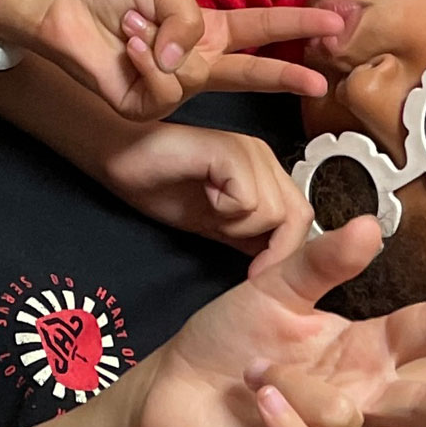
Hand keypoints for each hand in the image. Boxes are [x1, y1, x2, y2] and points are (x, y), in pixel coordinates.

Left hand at [6, 0, 343, 118]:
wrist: (61, 6)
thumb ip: (189, 20)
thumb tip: (190, 64)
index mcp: (206, 31)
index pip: (261, 30)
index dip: (297, 27)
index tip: (334, 23)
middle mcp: (196, 64)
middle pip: (253, 74)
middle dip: (287, 75)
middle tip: (321, 81)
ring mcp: (175, 89)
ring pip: (190, 76)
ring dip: (158, 41)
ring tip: (129, 25)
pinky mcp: (148, 107)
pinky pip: (161, 88)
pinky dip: (141, 60)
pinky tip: (123, 46)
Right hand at [98, 124, 312, 262]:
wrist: (124, 159)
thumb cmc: (166, 187)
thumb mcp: (221, 227)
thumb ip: (255, 241)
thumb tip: (284, 270)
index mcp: (268, 173)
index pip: (302, 221)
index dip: (285, 254)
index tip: (258, 276)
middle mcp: (265, 157)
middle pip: (297, 218)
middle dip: (269, 248)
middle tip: (233, 245)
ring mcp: (249, 150)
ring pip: (273, 213)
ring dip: (239, 226)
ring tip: (211, 208)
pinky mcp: (230, 150)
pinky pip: (248, 200)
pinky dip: (225, 210)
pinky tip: (203, 194)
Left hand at [130, 217, 425, 426]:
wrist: (172, 396)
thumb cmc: (228, 343)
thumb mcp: (275, 290)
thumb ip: (322, 262)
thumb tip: (371, 227)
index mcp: (363, 352)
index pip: (425, 331)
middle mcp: (362, 400)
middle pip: (423, 401)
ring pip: (343, 414)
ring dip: (291, 385)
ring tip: (256, 379)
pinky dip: (279, 419)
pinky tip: (256, 406)